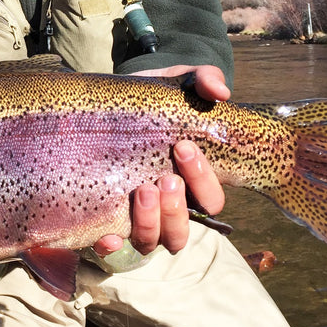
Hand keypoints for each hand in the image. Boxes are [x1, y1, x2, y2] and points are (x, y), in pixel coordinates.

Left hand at [94, 65, 228, 256]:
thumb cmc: (157, 98)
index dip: (203, 180)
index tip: (184, 147)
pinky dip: (111, 246)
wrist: (115, 100)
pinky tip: (105, 235)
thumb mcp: (180, 83)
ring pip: (152, 241)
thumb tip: (221, 91)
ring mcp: (138, 215)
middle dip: (176, 208)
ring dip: (150, 222)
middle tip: (164, 178)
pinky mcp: (108, 216)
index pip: (210, 200)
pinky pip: (112, 246)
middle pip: (182, 230)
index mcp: (190, 181)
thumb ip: (204, 80)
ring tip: (140, 190)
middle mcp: (167, 205)